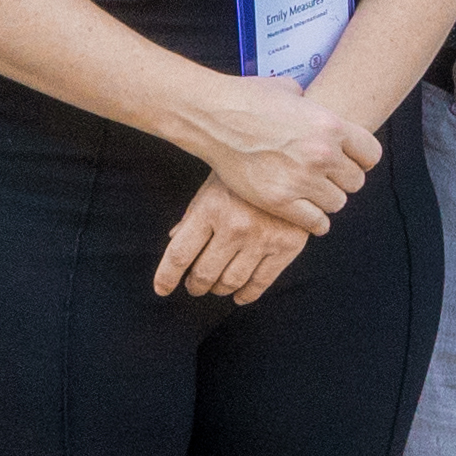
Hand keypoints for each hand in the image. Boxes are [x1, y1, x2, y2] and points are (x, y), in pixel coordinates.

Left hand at [154, 185, 308, 303]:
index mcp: (211, 208)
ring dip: (219, 289)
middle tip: (194, 286)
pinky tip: (239, 294)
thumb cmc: (244, 175)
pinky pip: (261, 283)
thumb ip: (193, 216)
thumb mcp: (212, 188)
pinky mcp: (288, 245)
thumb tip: (174, 241)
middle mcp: (236, 225)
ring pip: (231, 282)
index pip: (180, 254)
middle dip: (195, 285)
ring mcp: (263, 237)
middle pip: (205, 274)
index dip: (166, 277)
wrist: (293, 161)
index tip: (162, 289)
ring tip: (216, 286)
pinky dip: (246, 295)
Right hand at [163, 69, 378, 230]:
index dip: (360, 159)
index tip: (348, 161)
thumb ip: (312, 105)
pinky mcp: (280, 200)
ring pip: (337, 203)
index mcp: (332, 124)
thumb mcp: (291, 90)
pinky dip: (313, 221)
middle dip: (341, 180)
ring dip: (325, 199)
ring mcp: (302, 179)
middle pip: (355, 182)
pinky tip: (304, 213)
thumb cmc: (248, 97)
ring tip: (310, 192)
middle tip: (323, 177)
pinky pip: (316, 223)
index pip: (371, 155)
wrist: (213, 116)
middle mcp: (323, 153)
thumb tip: (315, 106)